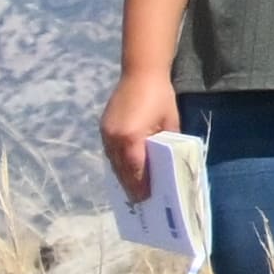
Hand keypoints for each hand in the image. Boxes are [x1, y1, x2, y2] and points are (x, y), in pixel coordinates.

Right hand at [100, 70, 174, 211]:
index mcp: (132, 137)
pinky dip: (118, 163)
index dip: (141, 185)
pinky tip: (125, 169)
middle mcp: (115, 138)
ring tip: (133, 189)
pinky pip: (110, 152)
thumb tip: (167, 163)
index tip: (146, 198)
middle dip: (131, 185)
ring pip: (113, 162)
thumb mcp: (170, 122)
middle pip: (122, 169)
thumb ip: (167, 143)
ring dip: (122, 176)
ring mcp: (106, 133)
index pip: (136, 169)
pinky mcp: (103, 128)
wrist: (140, 73)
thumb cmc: (160, 97)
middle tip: (140, 200)